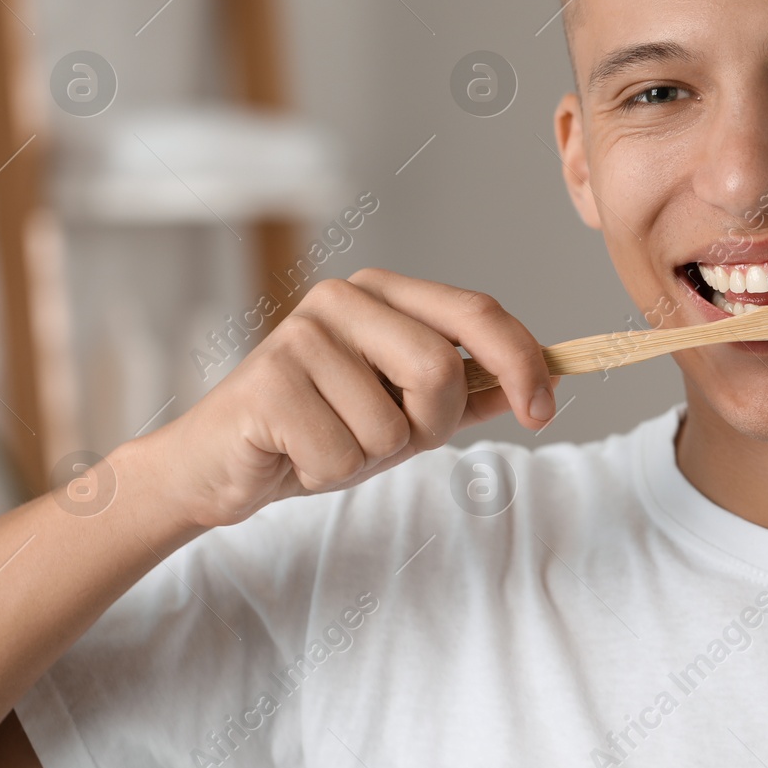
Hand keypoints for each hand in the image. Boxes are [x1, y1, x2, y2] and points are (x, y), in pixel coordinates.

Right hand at [140, 270, 557, 529]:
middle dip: (429, 424)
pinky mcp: (267, 382)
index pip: (477, 311)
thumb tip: (546, 377)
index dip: (523, 362)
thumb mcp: (407, 411)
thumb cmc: (319, 431)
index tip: (545, 412)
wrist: (220, 466)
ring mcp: (301, 334)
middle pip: (440, 369)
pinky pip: (344, 454)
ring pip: (392, 424)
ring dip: (371, 457)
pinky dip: (330, 473)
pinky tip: (295, 455)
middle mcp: (343, 298)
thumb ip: (471, 390)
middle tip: (390, 440)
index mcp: (384, 294)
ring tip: (329, 443)